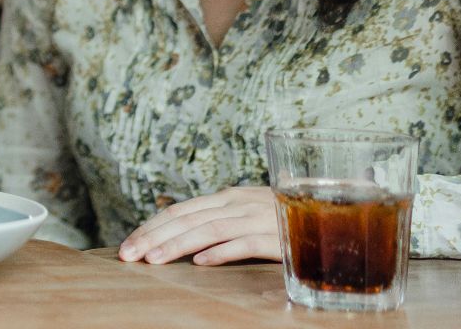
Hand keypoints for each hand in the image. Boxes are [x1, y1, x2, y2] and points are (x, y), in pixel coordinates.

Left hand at [118, 186, 279, 265]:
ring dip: (177, 245)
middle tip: (127, 255)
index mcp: (226, 198)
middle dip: (152, 237)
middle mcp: (237, 203)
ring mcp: (257, 217)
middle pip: (186, 219)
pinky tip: (201, 262)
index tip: (127, 244)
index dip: (150, 227)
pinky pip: (246, 243)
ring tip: (154, 260)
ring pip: (209, 229)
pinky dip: (222, 251)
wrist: (332, 211)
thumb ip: (218, 222)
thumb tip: (181, 239)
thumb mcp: (246, 215)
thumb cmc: (283, 218)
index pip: (179, 211)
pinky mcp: (278, 236)